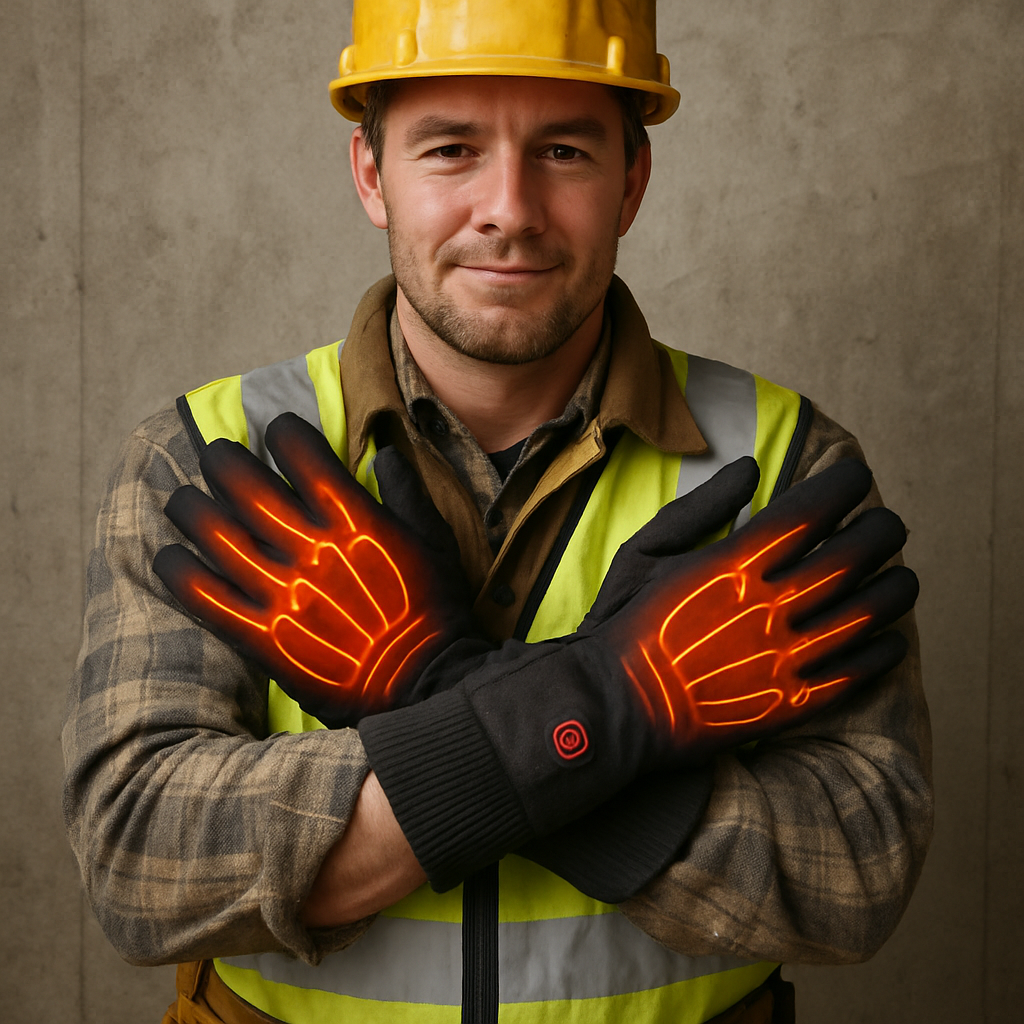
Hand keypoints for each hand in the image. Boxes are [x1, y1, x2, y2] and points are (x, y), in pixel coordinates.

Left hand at [154, 413, 473, 726]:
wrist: (427, 685)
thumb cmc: (435, 610)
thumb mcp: (435, 541)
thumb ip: (407, 493)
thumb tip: (384, 452)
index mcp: (354, 519)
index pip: (301, 452)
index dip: (283, 432)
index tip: (277, 432)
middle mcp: (310, 547)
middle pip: (244, 484)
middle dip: (223, 459)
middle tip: (216, 455)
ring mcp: (282, 592)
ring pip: (213, 532)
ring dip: (190, 507)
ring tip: (183, 499)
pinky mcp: (262, 636)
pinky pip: (204, 596)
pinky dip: (178, 572)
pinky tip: (168, 557)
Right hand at [587, 457, 918, 761]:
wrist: (612, 707)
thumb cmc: (624, 622)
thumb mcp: (646, 549)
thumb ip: (701, 506)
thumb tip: (751, 468)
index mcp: (734, 563)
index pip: (811, 510)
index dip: (844, 484)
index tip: (856, 475)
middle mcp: (768, 606)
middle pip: (852, 556)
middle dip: (882, 530)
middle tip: (888, 523)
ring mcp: (783, 657)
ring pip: (867, 614)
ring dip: (895, 588)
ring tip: (902, 576)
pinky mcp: (790, 703)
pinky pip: (856, 672)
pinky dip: (883, 651)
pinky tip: (888, 639)